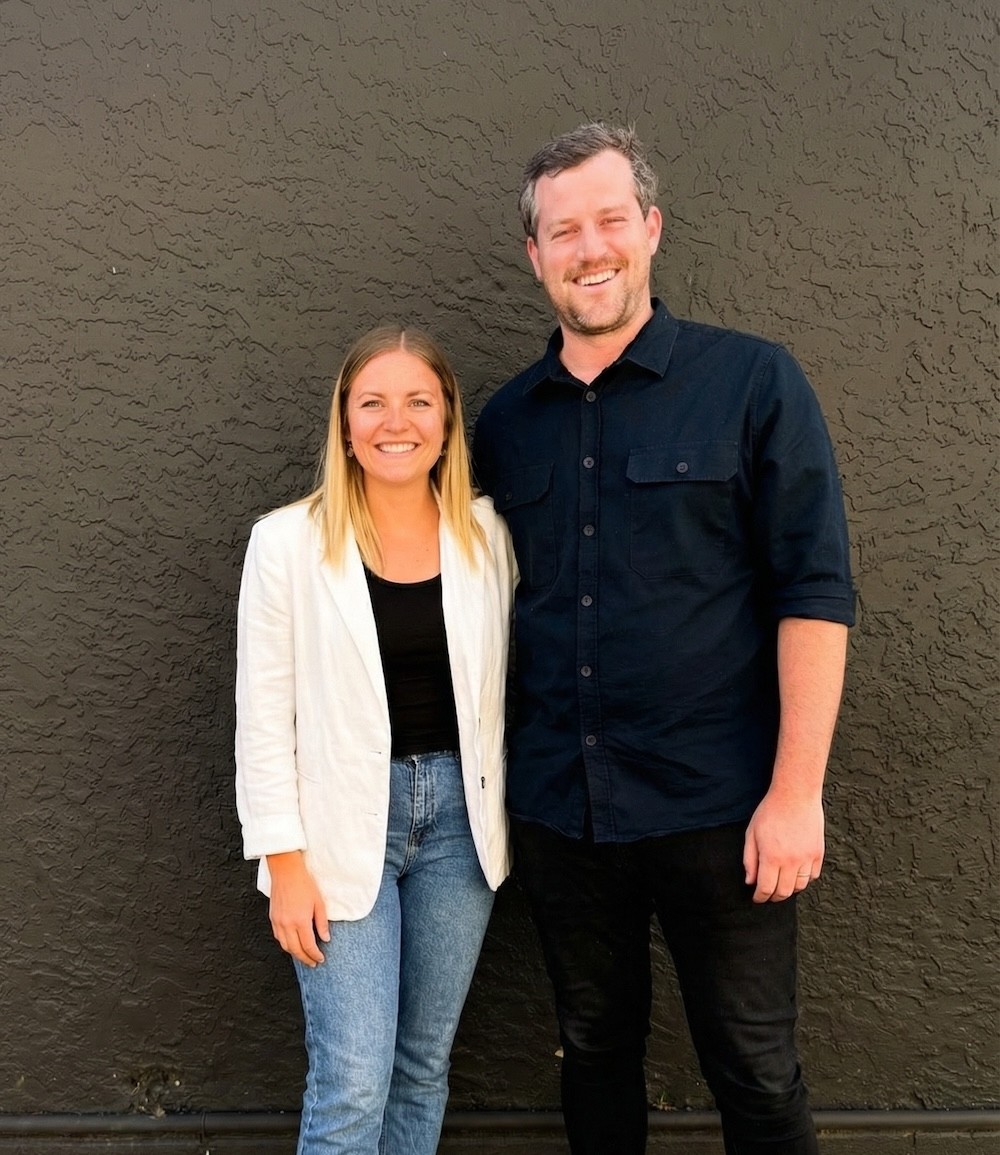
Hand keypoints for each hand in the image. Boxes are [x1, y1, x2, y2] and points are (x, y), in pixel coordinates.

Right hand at [266, 851, 329, 965]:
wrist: (286, 871)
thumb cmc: (304, 884)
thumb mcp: (319, 902)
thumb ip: (322, 923)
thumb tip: (325, 938)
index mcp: (300, 921)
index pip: (308, 946)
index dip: (315, 955)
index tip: (320, 959)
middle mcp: (287, 924)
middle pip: (295, 950)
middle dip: (305, 959)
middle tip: (313, 963)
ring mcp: (278, 922)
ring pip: (285, 946)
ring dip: (295, 954)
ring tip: (304, 956)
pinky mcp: (272, 918)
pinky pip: (278, 937)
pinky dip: (286, 944)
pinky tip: (292, 944)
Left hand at [743, 790, 823, 903]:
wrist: (796, 795)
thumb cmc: (770, 811)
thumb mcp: (752, 833)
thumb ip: (750, 859)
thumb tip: (750, 881)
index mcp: (771, 857)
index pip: (766, 889)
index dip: (760, 897)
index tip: (757, 898)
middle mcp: (791, 861)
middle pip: (784, 892)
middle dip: (773, 897)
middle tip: (768, 894)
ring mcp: (807, 858)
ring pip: (800, 887)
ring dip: (789, 889)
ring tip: (781, 883)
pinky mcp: (818, 853)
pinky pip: (813, 876)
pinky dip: (804, 879)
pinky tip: (795, 872)